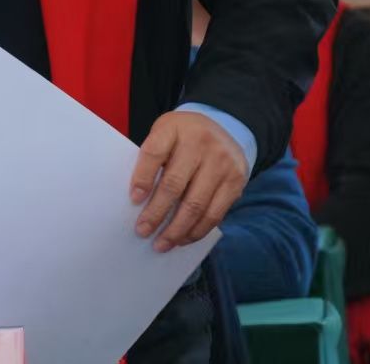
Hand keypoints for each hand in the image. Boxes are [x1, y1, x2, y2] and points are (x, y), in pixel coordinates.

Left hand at [130, 110, 247, 250]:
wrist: (224, 126)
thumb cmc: (183, 136)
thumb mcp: (164, 133)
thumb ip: (153, 157)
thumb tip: (139, 198)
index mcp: (175, 128)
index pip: (154, 153)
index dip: (143, 178)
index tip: (133, 200)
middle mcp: (201, 144)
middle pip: (174, 184)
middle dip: (156, 212)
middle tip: (142, 231)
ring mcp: (222, 164)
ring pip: (197, 204)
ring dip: (177, 229)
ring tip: (162, 243)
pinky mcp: (236, 182)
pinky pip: (215, 213)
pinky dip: (197, 230)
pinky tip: (183, 238)